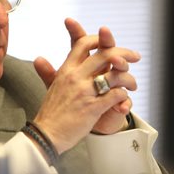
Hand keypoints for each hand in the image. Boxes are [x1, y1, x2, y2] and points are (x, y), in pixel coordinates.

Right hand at [32, 18, 139, 154]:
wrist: (47, 134)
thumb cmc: (51, 112)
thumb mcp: (50, 87)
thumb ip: (48, 71)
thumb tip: (38, 59)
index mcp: (66, 70)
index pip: (84, 44)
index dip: (100, 39)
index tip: (110, 44)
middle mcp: (75, 77)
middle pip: (105, 54)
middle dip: (124, 53)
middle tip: (135, 56)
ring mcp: (84, 92)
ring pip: (115, 74)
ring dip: (128, 78)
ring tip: (131, 85)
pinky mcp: (93, 107)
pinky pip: (116, 95)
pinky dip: (124, 95)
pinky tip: (123, 99)